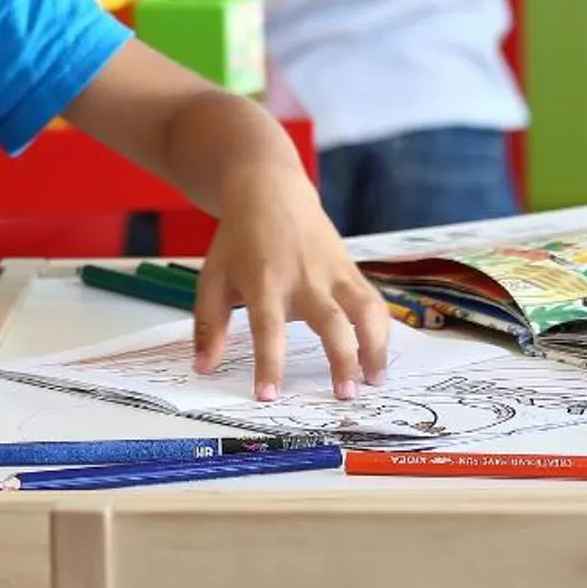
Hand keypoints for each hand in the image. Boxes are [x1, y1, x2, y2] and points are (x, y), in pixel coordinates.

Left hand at [192, 163, 390, 401]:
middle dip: (342, 360)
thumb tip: (203, 368)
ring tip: (374, 381)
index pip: (269, 328)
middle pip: (331, 321)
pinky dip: (383, 329)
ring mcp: (333, 272)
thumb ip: (209, 325)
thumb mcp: (213, 277)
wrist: (270, 191)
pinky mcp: (351, 269)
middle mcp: (304, 278)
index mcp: (265, 281)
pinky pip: (374, 301)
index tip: (269, 395)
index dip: (270, 363)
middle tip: (344, 396)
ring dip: (375, 347)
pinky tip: (379, 356)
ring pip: (365, 311)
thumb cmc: (239, 240)